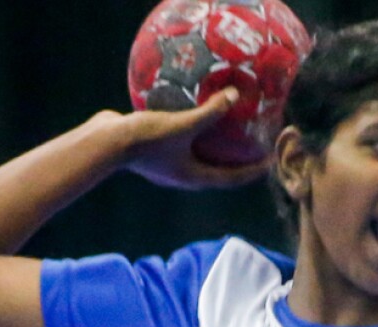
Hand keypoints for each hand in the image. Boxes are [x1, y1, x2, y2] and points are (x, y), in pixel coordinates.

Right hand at [119, 87, 270, 189]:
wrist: (107, 144)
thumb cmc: (147, 140)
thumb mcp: (183, 125)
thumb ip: (209, 113)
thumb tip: (234, 96)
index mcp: (195, 178)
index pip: (233, 178)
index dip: (253, 171)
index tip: (270, 162)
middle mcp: (185, 176)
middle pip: (220, 171)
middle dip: (239, 160)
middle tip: (255, 146)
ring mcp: (170, 166)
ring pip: (201, 158)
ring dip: (216, 148)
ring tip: (230, 131)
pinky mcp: (158, 152)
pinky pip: (184, 144)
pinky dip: (195, 134)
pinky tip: (196, 115)